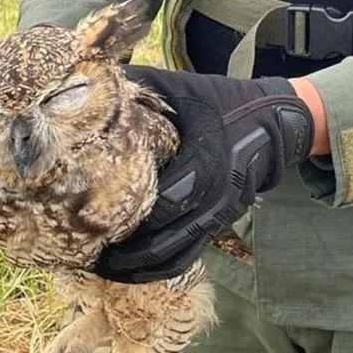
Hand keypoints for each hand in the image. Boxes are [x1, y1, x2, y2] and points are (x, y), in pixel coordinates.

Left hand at [92, 65, 314, 283]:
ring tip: (102, 268)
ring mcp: (218, 216)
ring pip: (175, 254)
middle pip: (165, 238)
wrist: (270, 125)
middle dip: (125, 251)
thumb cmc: (220, 103)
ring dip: (139, 267)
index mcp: (204, 161)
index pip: (164, 200)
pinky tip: (131, 271)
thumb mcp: (179, 87)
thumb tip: (82, 82)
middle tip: (84, 253)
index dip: (125, 216)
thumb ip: (136, 87)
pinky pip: (188, 257)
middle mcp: (214, 196)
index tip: (87, 220)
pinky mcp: (218, 225)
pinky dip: (159, 269)